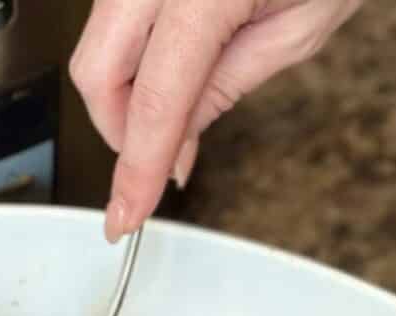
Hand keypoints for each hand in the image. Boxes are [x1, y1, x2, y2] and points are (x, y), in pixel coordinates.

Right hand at [69, 0, 363, 242]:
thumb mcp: (299, 28)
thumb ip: (224, 89)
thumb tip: (175, 145)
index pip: (152, 104)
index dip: (134, 172)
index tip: (124, 215)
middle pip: (96, 71)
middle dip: (119, 129)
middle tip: (157, 159)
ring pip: (97, 44)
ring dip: (124, 92)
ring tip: (174, 112)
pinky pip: (114, 16)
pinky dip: (133, 56)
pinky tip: (167, 70)